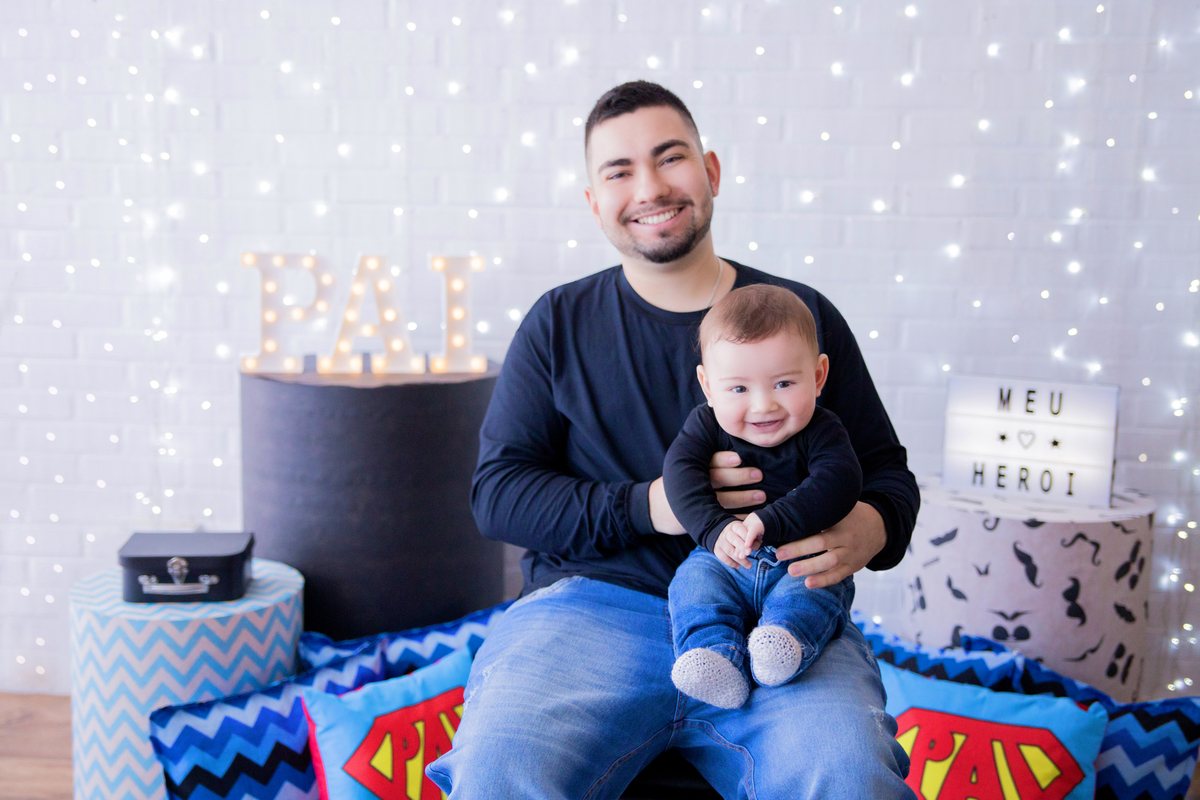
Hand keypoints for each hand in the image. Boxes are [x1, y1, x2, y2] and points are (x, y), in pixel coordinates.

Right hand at [648, 451, 765, 534]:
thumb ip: (705, 456)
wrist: (657, 508)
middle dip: (739, 477)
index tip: (739, 458)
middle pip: (717, 480)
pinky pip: (723, 519)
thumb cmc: (680, 481)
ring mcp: (696, 504)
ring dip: (744, 498)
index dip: (724, 459)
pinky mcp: (700, 521)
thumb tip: (736, 437)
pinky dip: (739, 519)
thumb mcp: (685, 466)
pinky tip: (753, 516)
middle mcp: (693, 485)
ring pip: (722, 500)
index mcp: (690, 468)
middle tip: (759, 475)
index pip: (708, 461)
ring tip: (762, 496)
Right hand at [714, 514, 763, 568]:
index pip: (739, 529)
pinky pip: (723, 558)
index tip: (751, 543)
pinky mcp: (716, 550)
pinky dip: (731, 563)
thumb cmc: (737, 533)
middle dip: (741, 547)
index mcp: (733, 526)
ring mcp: (720, 542)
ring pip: (729, 551)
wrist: (719, 533)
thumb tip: (757, 544)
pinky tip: (738, 566)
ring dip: (740, 559)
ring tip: (749, 565)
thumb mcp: (743, 530)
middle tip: (749, 552)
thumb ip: (749, 536)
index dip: (745, 536)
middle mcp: (726, 533)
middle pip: (733, 539)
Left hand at [774, 502, 886, 588]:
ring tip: (791, 571)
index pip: (819, 522)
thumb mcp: (840, 504)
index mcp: (839, 519)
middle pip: (821, 543)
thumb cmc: (852, 515)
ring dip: (810, 567)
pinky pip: (838, 575)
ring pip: (830, 561)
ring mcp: (850, 553)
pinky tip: (808, 584)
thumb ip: (819, 502)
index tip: (783, 530)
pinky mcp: (853, 566)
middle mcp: (845, 537)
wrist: (880, 528)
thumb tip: (793, 494)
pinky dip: (824, 580)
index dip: (802, 526)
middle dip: (799, 549)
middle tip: (779, 553)